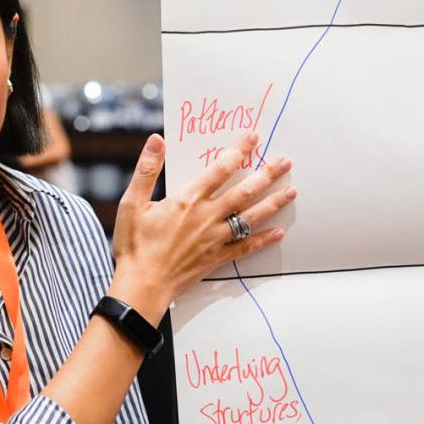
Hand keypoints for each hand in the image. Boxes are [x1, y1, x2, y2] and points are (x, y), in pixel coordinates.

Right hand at [110, 132, 293, 318]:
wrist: (141, 285)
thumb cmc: (134, 245)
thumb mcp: (132, 202)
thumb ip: (147, 169)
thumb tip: (156, 139)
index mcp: (187, 200)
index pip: (220, 169)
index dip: (239, 151)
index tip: (254, 138)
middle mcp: (206, 217)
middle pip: (244, 191)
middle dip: (267, 175)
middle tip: (285, 162)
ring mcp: (215, 239)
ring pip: (251, 217)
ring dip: (273, 203)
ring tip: (291, 192)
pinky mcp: (217, 258)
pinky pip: (246, 248)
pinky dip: (264, 240)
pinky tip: (278, 232)